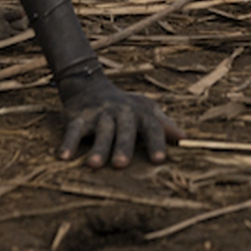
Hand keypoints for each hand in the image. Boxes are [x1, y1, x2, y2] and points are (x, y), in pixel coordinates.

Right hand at [57, 71, 181, 168]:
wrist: (90, 85)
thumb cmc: (125, 106)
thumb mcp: (146, 110)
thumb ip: (164, 125)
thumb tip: (186, 138)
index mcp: (141, 113)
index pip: (152, 128)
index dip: (156, 143)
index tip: (160, 160)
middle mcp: (121, 112)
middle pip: (124, 130)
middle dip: (122, 146)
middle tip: (121, 165)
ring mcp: (99, 114)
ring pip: (100, 131)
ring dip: (97, 147)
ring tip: (94, 165)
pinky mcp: (78, 116)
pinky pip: (73, 130)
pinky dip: (68, 143)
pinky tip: (63, 157)